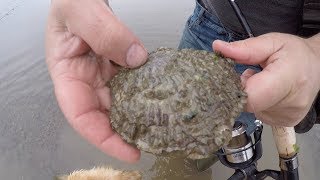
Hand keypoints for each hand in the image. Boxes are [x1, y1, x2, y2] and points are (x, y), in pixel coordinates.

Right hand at [45, 0, 147, 161]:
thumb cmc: (71, 0)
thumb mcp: (81, 10)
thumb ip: (105, 32)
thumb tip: (135, 59)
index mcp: (67, 73)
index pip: (81, 116)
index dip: (102, 138)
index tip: (128, 151)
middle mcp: (85, 79)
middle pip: (104, 116)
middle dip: (126, 133)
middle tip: (153, 142)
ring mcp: (103, 74)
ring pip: (121, 103)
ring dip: (139, 115)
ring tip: (161, 125)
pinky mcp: (118, 67)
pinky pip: (132, 84)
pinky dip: (145, 92)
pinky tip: (160, 97)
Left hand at [213, 33, 319, 126]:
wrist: (318, 66)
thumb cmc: (295, 53)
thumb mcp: (271, 42)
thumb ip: (245, 48)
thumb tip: (218, 47)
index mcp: (289, 79)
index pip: (250, 96)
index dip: (236, 88)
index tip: (237, 76)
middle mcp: (291, 103)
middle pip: (249, 105)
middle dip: (243, 89)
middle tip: (253, 74)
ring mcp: (289, 116)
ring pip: (253, 110)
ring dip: (252, 95)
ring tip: (263, 81)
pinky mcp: (286, 122)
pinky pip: (261, 113)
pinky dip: (259, 102)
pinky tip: (268, 92)